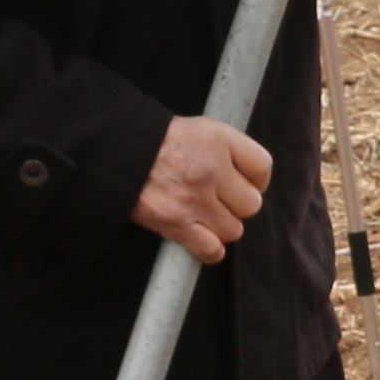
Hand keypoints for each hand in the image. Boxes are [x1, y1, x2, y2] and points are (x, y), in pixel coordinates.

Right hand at [136, 114, 273, 261]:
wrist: (116, 153)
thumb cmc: (157, 141)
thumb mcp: (198, 128)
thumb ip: (227, 148)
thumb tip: (249, 176)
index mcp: (218, 140)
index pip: (262, 166)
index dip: (257, 179)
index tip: (245, 183)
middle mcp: (211, 169)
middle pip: (251, 204)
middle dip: (237, 204)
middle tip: (219, 199)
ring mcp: (194, 199)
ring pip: (233, 230)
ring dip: (222, 226)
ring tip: (204, 215)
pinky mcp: (176, 223)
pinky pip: (212, 250)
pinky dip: (210, 249)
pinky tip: (202, 238)